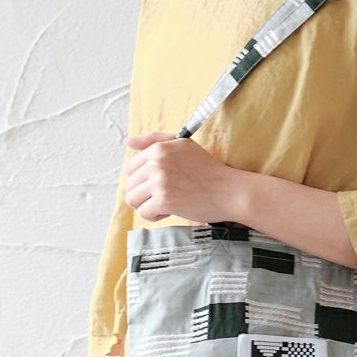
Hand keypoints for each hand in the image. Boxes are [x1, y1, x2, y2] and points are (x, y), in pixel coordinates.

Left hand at [123, 131, 244, 222]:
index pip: (131, 168)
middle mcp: (157, 162)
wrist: (229, 191)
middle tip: (167, 195)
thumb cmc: (208, 171)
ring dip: (148, 205)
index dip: (144, 180)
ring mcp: (160, 181)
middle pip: (129, 185)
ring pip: (132, 200)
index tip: (162, 184)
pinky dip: (155, 216)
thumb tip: (127, 142)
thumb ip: (155, 141)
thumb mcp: (182, 146)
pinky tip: (170, 211)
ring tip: (166, 204)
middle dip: (145, 194)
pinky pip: (144, 213)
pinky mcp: (164, 200)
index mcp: (159, 148)